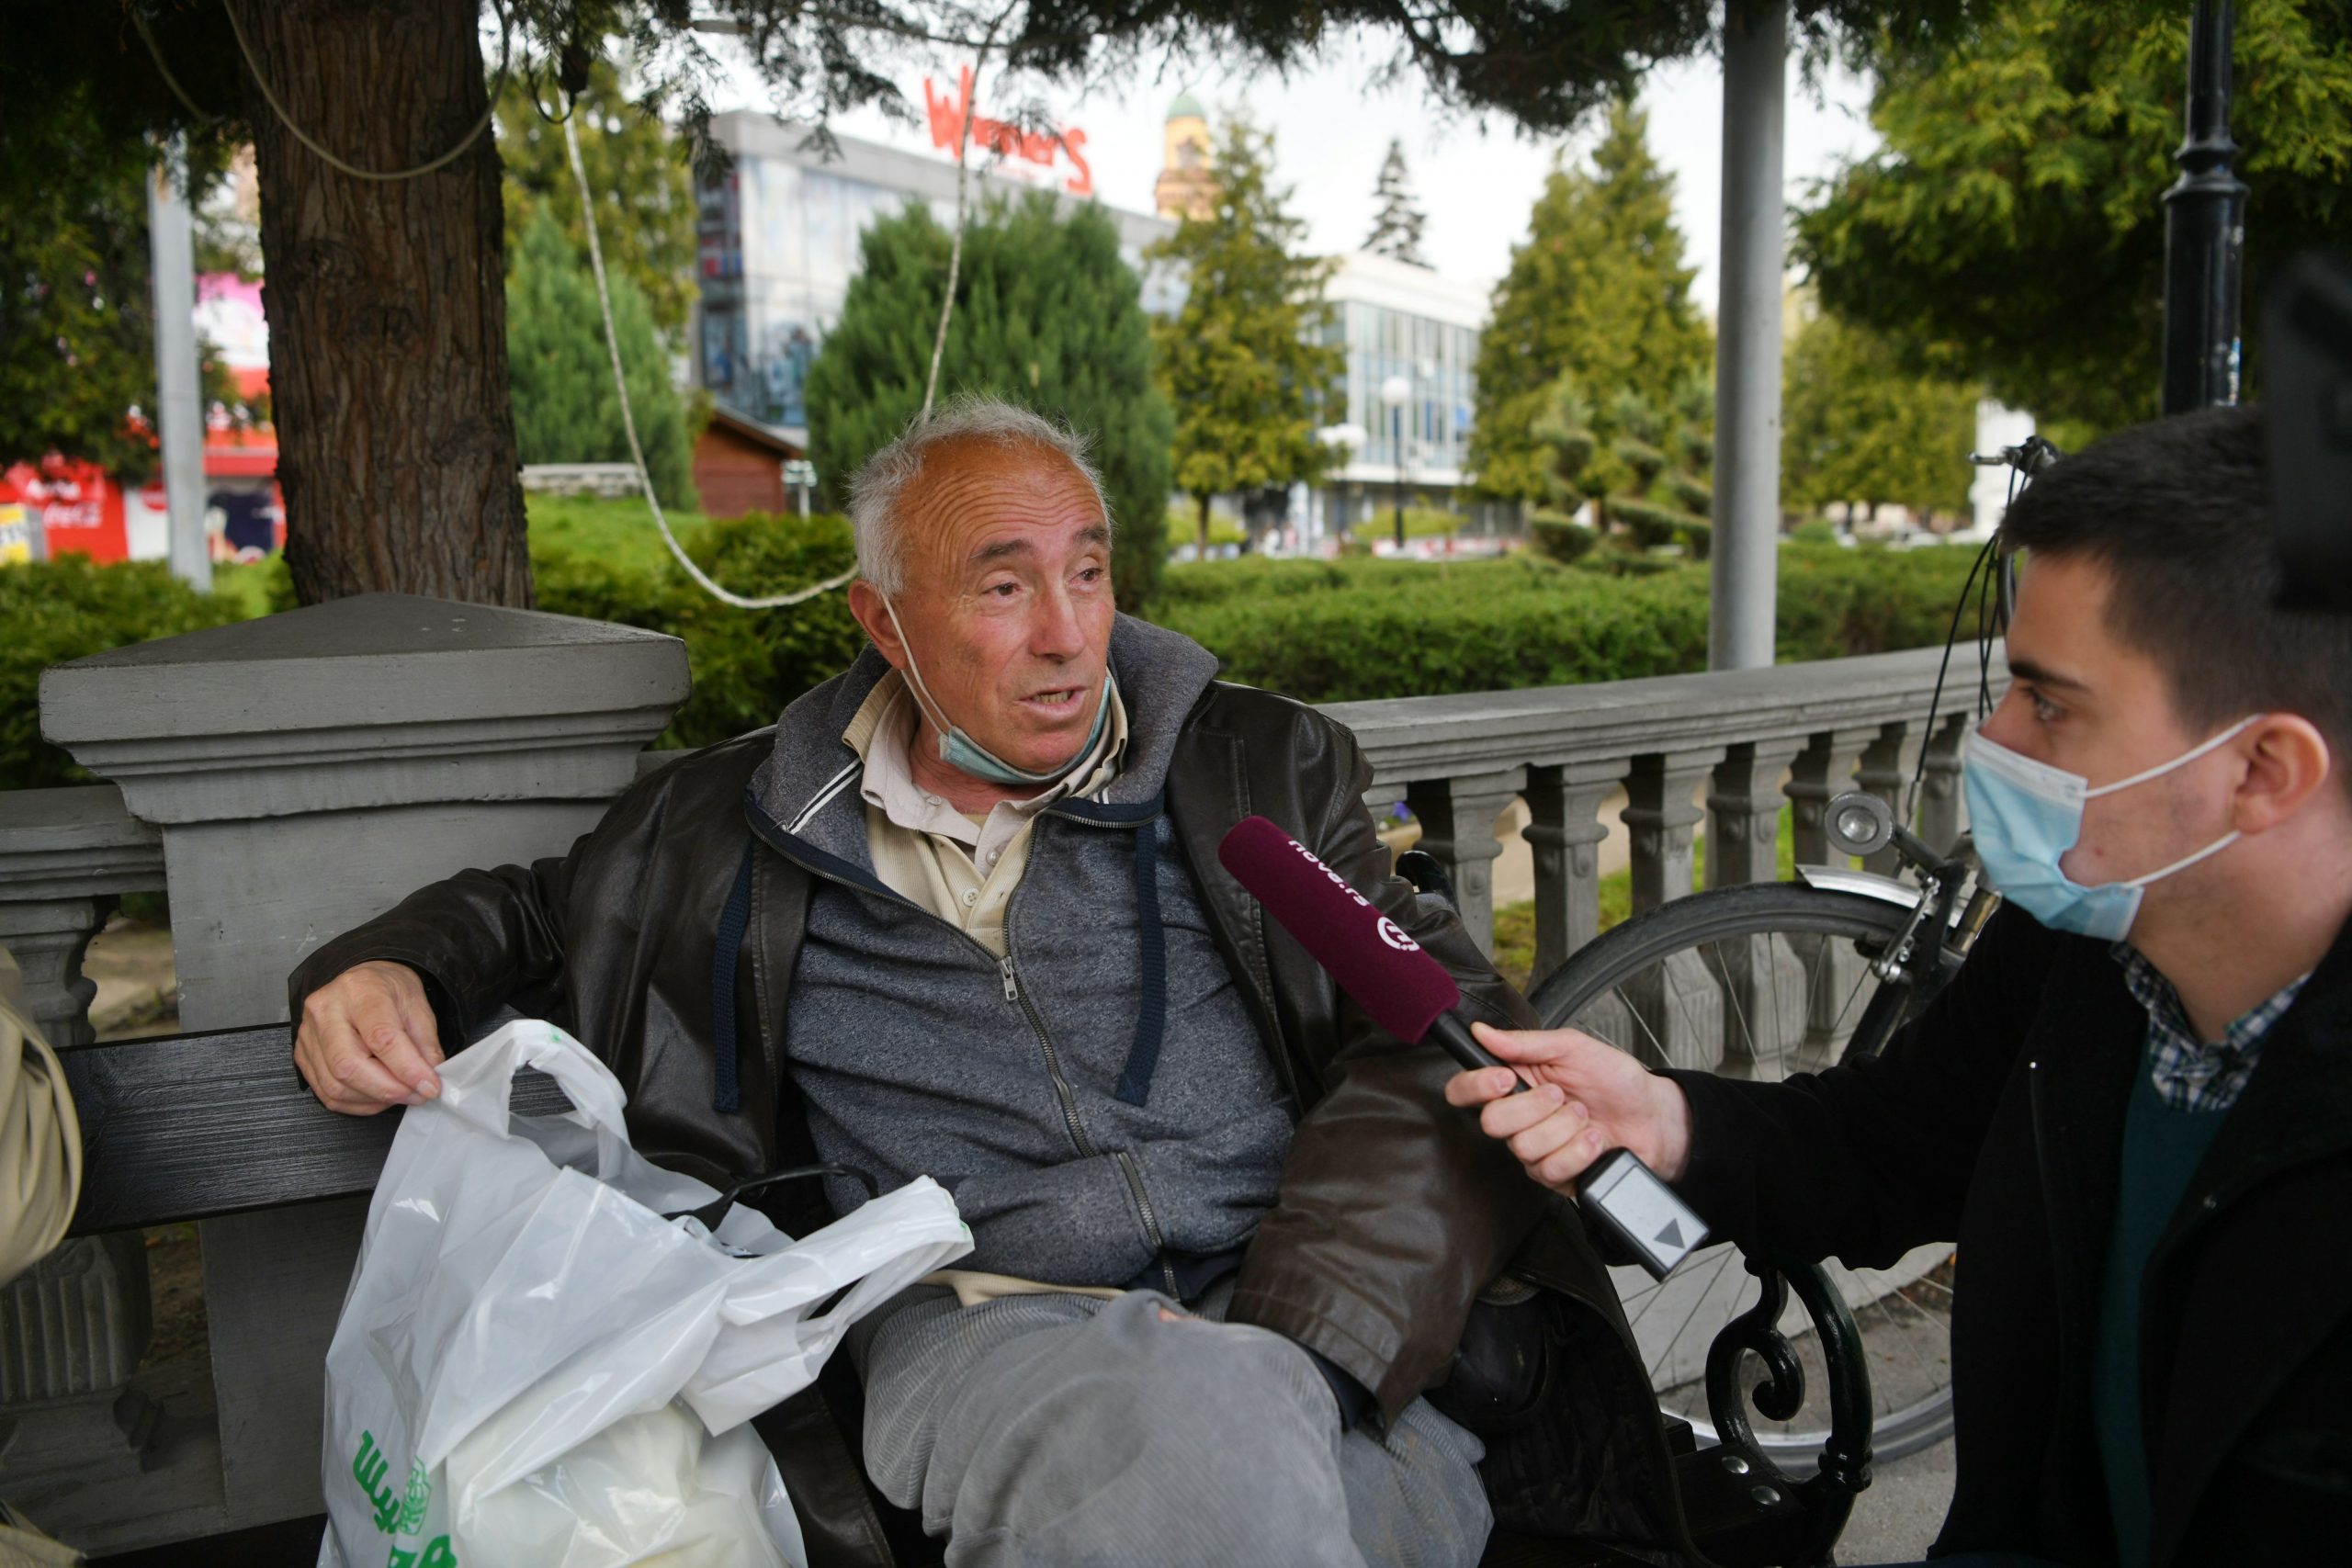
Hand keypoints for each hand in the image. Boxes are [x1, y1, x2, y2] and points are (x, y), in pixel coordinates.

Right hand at [294, 960, 443, 1115]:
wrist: (361, 981)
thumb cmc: (387, 989)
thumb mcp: (417, 1004)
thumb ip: (425, 1042)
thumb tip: (428, 1078)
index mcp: (359, 990)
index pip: (381, 1038)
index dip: (407, 1069)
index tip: (429, 1086)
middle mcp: (325, 1011)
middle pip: (349, 1066)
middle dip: (388, 1090)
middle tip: (417, 1094)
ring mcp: (309, 1035)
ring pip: (335, 1086)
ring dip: (374, 1099)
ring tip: (400, 1093)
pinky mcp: (302, 1056)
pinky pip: (326, 1093)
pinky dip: (357, 1103)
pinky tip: (378, 1096)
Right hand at [1444, 1022, 1694, 1192]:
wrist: (1653, 1119)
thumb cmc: (1616, 1080)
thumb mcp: (1574, 1048)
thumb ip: (1526, 1042)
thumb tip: (1482, 1032)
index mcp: (1516, 1081)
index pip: (1465, 1090)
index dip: (1476, 1087)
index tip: (1506, 1079)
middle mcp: (1518, 1118)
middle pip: (1492, 1122)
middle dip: (1534, 1107)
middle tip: (1562, 1096)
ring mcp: (1534, 1150)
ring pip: (1524, 1147)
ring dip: (1564, 1129)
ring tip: (1585, 1118)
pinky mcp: (1553, 1175)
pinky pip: (1549, 1169)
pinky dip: (1579, 1151)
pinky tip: (1593, 1141)